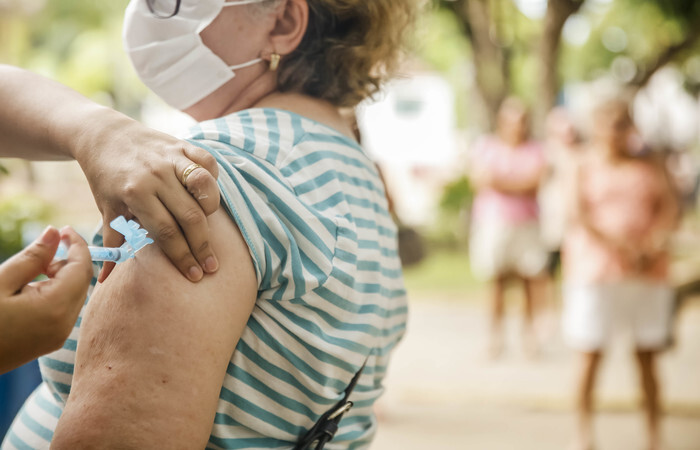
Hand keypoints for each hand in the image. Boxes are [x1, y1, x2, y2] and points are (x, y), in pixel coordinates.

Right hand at [0, 226, 91, 373]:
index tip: (64, 229)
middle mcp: (65, 324)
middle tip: (44, 250)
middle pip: (82, 281)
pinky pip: (65, 309)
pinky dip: (57, 292)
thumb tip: (55, 232)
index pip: (83, 268)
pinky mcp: (52, 341)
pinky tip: (32, 289)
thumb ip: (33, 257)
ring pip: (75, 295)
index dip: (78, 245)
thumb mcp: (1, 281)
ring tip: (32, 270)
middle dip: (69, 260)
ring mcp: (60, 336)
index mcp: (55, 308)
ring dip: (62, 276)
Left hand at [75, 116, 220, 281]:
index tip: (194, 275)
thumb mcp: (107, 209)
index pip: (166, 232)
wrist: (103, 135)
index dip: (182, 256)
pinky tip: (208, 196)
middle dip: (202, 245)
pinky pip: (207, 163)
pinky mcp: (182, 145)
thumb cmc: (106, 178)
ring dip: (211, 210)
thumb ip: (113, 243)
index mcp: (135, 193)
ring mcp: (171, 158)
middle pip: (189, 216)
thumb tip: (105, 280)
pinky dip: (213, 180)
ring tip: (209, 227)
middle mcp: (155, 175)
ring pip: (203, 186)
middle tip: (211, 266)